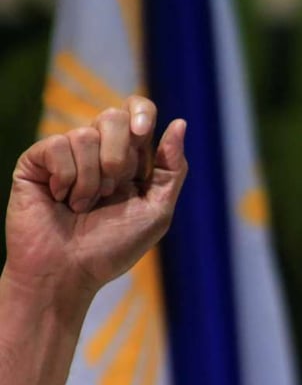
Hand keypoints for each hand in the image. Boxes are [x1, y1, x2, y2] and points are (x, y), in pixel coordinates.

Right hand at [4, 96, 186, 297]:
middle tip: (112, 191)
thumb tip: (180, 124)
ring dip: (92, 180)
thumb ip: (172, 169)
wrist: (69, 272)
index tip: (143, 132)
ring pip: (85, 134)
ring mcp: (66, 154)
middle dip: (119, 158)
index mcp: (131, 159)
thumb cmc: (112, 247)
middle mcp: (98, 151)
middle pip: (113, 117)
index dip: (142, 112)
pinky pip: (57, 145)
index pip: (138, 112)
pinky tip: (60, 198)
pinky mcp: (36, 160)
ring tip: (83, 206)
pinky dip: (66, 178)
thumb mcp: (157, 211)